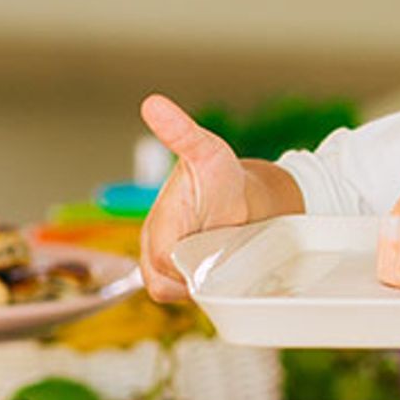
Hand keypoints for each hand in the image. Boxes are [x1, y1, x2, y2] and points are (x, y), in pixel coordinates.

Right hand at [139, 95, 248, 301]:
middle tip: (222, 249)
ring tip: (221, 256)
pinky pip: (181, 296)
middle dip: (195, 270)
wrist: (246, 200)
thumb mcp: (208, 152)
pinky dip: (201, 290)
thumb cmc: (223, 176)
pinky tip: (218, 271)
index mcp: (158, 221)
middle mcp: (154, 246)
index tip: (210, 243)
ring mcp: (164, 267)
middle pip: (164, 280)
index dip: (186, 257)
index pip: (162, 256)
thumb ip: (181, 133)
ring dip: (199, 281)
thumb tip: (153, 103)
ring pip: (172, 291)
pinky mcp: (179, 281)